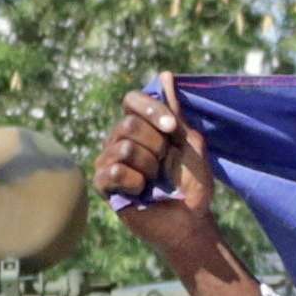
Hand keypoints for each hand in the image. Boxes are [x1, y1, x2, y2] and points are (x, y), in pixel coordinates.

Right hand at [92, 74, 217, 257]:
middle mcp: (120, 139)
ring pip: (122, 147)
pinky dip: (135, 181)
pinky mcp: (103, 184)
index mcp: (141, 126)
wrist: (190, 220)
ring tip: (154, 181)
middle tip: (164, 165)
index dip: (151, 110)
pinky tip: (141, 191)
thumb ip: (175, 113)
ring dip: (148, 166)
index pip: (132, 100)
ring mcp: (109, 161)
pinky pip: (113, 170)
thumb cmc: (192, 184)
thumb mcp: (189, 143)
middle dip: (155, 145)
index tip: (172, 130)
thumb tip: (165, 76)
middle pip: (127, 124)